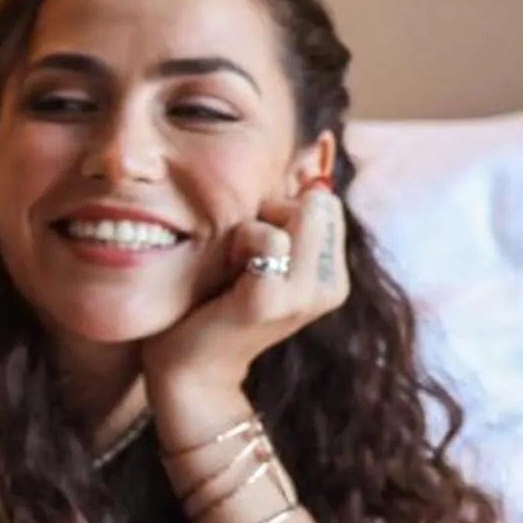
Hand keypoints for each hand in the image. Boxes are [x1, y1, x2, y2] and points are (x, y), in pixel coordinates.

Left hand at [141, 185, 350, 418]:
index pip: (325, 201)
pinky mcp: (270, 300)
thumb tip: (311, 155)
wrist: (189, 367)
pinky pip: (267, 236)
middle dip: (274, 210)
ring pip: (300, 211)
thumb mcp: (258, 254)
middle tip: (241, 251)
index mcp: (332, 275)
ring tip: (233, 264)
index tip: (254, 241)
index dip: (284, 206)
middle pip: (318, 200)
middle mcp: (329, 285)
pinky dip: (239, 240)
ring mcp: (304, 295)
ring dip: (254, 224)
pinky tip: (225, 273)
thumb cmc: (215, 301)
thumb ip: (284, 215)